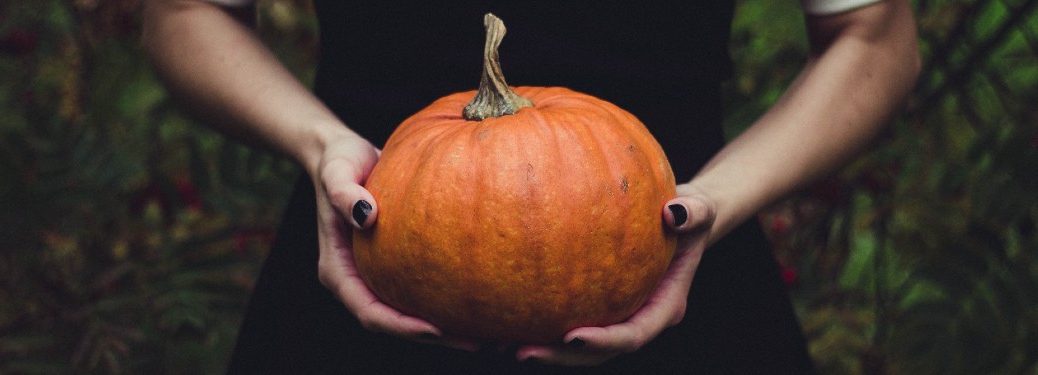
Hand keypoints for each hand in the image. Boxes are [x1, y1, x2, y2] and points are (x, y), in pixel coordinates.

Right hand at [311, 134, 479, 351]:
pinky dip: (447, 298)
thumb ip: (344, 193)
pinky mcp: (396, 264)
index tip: (435, 329)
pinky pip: (422, 288)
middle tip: (476, 342)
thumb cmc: (339, 162)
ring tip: (488, 332)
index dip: (400, 326)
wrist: (346, 154)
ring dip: (445, 326)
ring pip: (410, 312)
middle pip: (394, 322)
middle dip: (433, 336)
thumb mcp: (337, 171)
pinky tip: (481, 297)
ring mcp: (377, 275)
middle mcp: (358, 280)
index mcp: (338, 271)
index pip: (369, 312)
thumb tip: (367, 216)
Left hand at [515, 184, 716, 365]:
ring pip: (577, 344)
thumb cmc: (688, 213)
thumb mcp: (700, 208)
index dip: (604, 342)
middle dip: (561, 357)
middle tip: (522, 351)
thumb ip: (694, 212)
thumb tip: (674, 213)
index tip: (572, 337)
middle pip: (598, 352)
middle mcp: (636, 318)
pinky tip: (503, 316)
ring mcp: (614, 314)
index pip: (632, 335)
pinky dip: (538, 321)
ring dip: (543, 348)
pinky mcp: (595, 304)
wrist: (679, 219)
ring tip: (501, 344)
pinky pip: (565, 317)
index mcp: (663, 307)